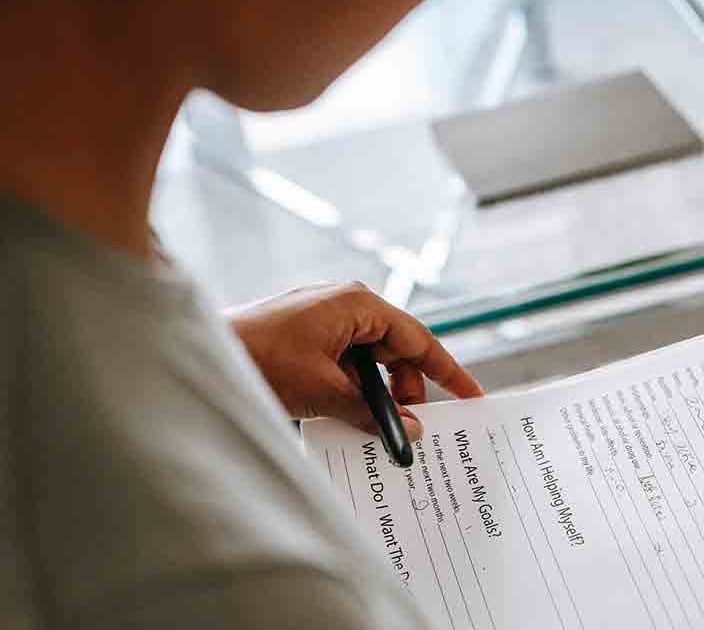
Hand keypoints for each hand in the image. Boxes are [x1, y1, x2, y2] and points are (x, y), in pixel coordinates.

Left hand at [228, 281, 482, 438]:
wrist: (201, 350)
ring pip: (370, 361)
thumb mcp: (323, 393)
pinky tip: (345, 415)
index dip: (448, 372)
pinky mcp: (307, 334)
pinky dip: (351, 389)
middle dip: (404, 390)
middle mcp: (347, 305)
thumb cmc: (259, 358)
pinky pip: (345, 363)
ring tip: (369, 425)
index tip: (472, 396)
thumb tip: (410, 428)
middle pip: (396, 352)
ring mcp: (325, 319)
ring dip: (374, 393)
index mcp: (359, 305)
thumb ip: (371, 411)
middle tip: (407, 427)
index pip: (419, 340)